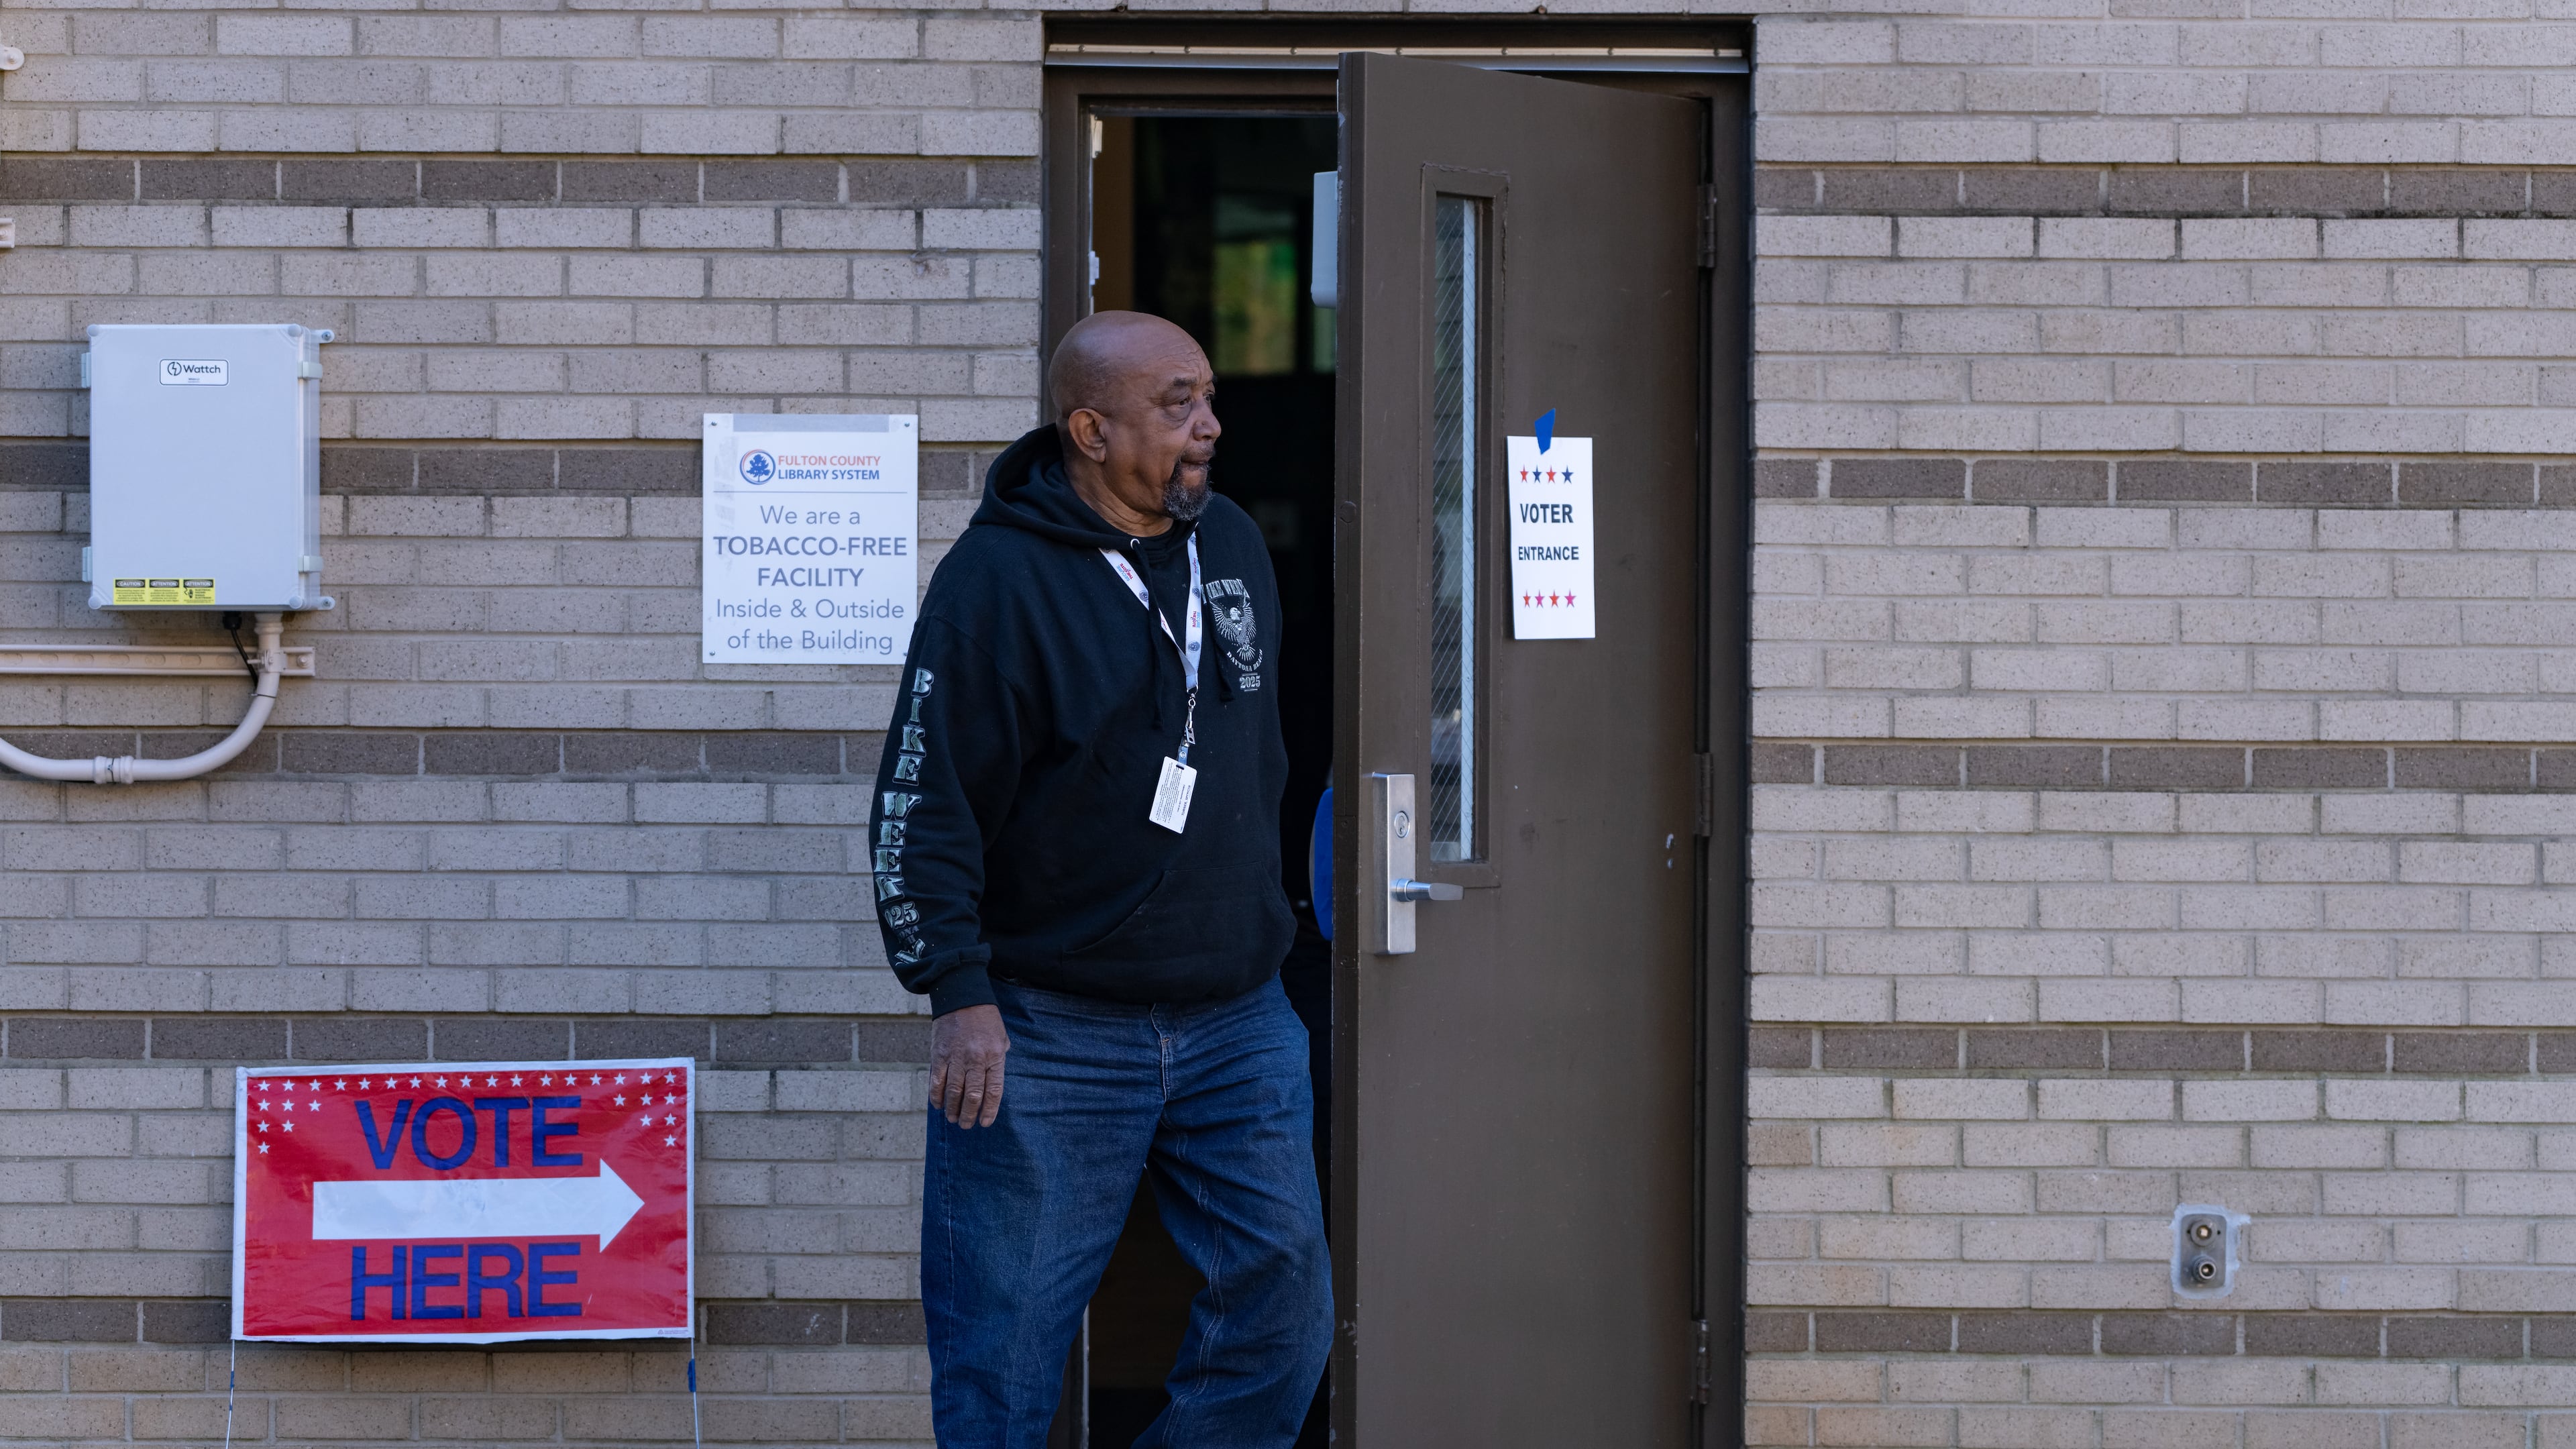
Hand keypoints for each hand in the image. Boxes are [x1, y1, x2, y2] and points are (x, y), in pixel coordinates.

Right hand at [929, 1005, 1008, 1128]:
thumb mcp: (1001, 1037)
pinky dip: (936, 1096)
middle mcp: (976, 1059)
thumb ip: (998, 1059)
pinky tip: (938, 1105)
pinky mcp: (939, 1054)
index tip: (985, 1123)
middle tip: (966, 1125)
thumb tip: (992, 1081)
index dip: (989, 1110)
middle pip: (973, 1096)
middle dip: (969, 1114)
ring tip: (953, 1119)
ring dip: (952, 1109)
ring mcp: (956, 1057)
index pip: (993, 1091)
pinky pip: (937, 1081)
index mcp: (995, 1056)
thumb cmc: (985, 1018)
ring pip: (953, 1092)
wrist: (962, 996)